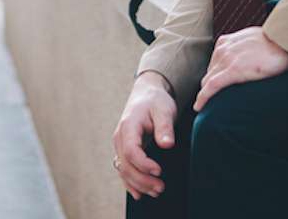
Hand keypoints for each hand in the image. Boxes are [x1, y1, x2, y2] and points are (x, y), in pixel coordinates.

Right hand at [112, 71, 176, 200]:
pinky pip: (123, 169)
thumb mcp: (163, 109)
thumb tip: (167, 144)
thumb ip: (164, 127)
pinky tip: (140, 193)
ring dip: (138, 184)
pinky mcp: (124, 150)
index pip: (131, 151)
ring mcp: (120, 145)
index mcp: (128, 126)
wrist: (146, 94)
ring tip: (157, 191)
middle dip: (142, 179)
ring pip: (123, 170)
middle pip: (126, 165)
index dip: (144, 164)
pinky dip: (130, 182)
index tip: (159, 171)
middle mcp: (120, 137)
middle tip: (161, 188)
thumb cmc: (156, 101)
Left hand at [193, 26, 287, 111]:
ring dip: (205, 93)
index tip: (213, 87)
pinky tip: (199, 107)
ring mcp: (226, 59)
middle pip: (209, 73)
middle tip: (212, 99)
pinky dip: (203, 97)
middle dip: (208, 86)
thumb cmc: (275, 43)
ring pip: (207, 81)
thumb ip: (244, 48)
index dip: (213, 76)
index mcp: (226, 42)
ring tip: (205, 106)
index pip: (213, 63)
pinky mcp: (232, 71)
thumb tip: (248, 58)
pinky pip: (211, 87)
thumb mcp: (253, 41)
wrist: (284, 42)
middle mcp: (222, 49)